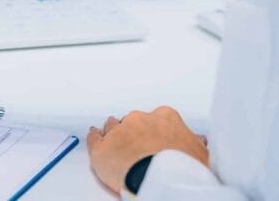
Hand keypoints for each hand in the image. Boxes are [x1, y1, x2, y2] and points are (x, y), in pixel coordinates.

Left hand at [87, 106, 209, 192]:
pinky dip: (94, 137)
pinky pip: (94, 138)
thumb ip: (196, 143)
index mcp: (165, 117)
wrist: (163, 179)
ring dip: (113, 133)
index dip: (154, 130)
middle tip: (137, 147)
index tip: (155, 137)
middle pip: (134, 121)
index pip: (157, 119)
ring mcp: (119, 131)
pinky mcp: (102, 147)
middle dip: (134, 131)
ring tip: (116, 143)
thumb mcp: (202, 155)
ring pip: (112, 126)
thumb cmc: (184, 168)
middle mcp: (139, 119)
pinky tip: (94, 136)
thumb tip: (199, 140)